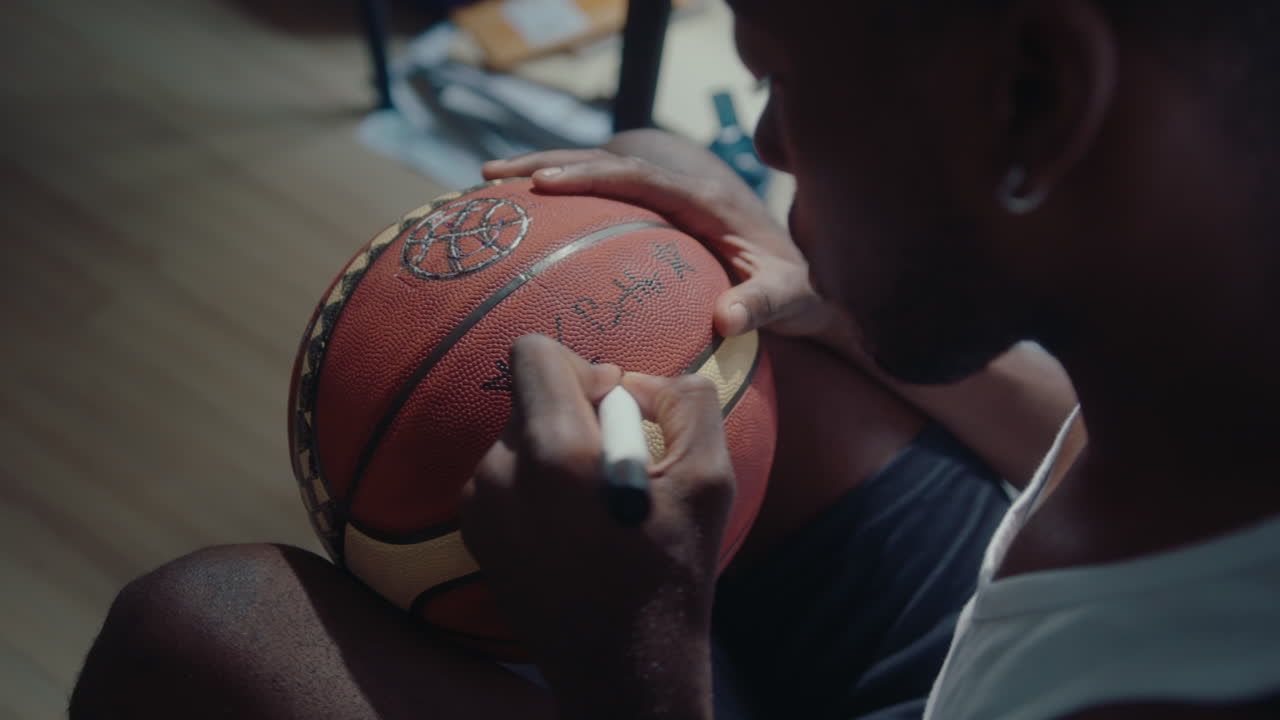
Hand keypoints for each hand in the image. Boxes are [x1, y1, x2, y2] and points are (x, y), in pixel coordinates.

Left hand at [459, 334, 731, 719]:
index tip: (613, 409)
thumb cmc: (671, 575)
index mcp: (553, 451)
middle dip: (576, 413)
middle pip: (530, 396)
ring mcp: (480, 505)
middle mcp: (500, 472)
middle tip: (617, 466)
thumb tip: (640, 381)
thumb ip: (686, 400)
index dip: (582, 366)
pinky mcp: (474, 532)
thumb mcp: (709, 478)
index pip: (532, 353)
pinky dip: (538, 485)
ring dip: (558, 450)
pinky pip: (505, 476)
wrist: (624, 669)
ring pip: (519, 436)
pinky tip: (573, 529)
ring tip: (596, 507)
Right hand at [483, 149, 848, 347]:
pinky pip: (604, 198)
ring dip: (545, 172)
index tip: (546, 183)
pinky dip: (563, 199)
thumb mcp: (792, 299)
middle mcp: (682, 187)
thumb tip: (728, 319)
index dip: (592, 176)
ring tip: (490, 184)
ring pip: (599, 174)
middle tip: (492, 176)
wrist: (809, 281)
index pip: (640, 177)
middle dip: (548, 164)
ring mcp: (667, 197)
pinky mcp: (658, 213)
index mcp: (707, 199)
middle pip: (607, 163)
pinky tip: (525, 217)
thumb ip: (765, 305)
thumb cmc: (800, 292)